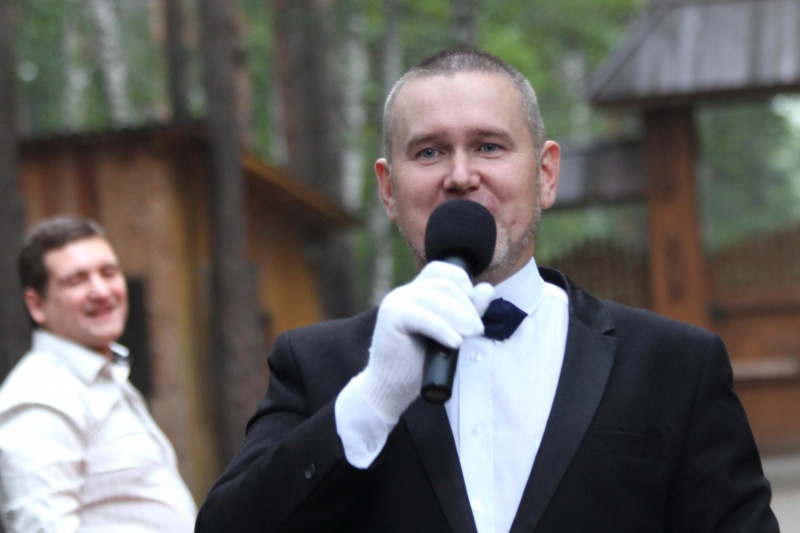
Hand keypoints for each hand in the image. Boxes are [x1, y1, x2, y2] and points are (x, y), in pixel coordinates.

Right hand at [352, 261, 494, 422]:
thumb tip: (487, 289)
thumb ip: (468, 311)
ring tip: (472, 335)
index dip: (462, 281)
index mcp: (417, 292)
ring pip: (434, 297)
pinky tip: (454, 343)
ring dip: (459, 316)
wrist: (391, 387)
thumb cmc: (420, 362)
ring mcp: (395, 302)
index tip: (474, 305)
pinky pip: (422, 317)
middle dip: (466, 306)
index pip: (441, 270)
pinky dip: (442, 329)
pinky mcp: (391, 317)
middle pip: (443, 285)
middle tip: (477, 330)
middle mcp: (404, 292)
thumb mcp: (451, 332)